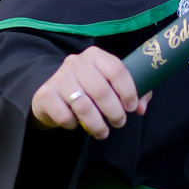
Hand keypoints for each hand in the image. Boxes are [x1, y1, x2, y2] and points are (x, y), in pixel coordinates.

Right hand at [30, 46, 150, 138]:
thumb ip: (133, 93)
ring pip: (83, 106)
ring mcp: (59, 77)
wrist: (52, 94)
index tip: (132, 107)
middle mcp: (76, 62)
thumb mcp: (110, 85)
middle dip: (115, 112)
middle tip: (119, 123)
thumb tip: (141, 108)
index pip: (116, 70)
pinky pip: (65, 116)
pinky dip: (74, 125)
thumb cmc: (88, 89)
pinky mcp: (46, 94)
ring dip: (97, 125)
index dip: (128, 91)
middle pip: (101, 91)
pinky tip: (76, 123)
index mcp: (95, 56)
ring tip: (103, 132)